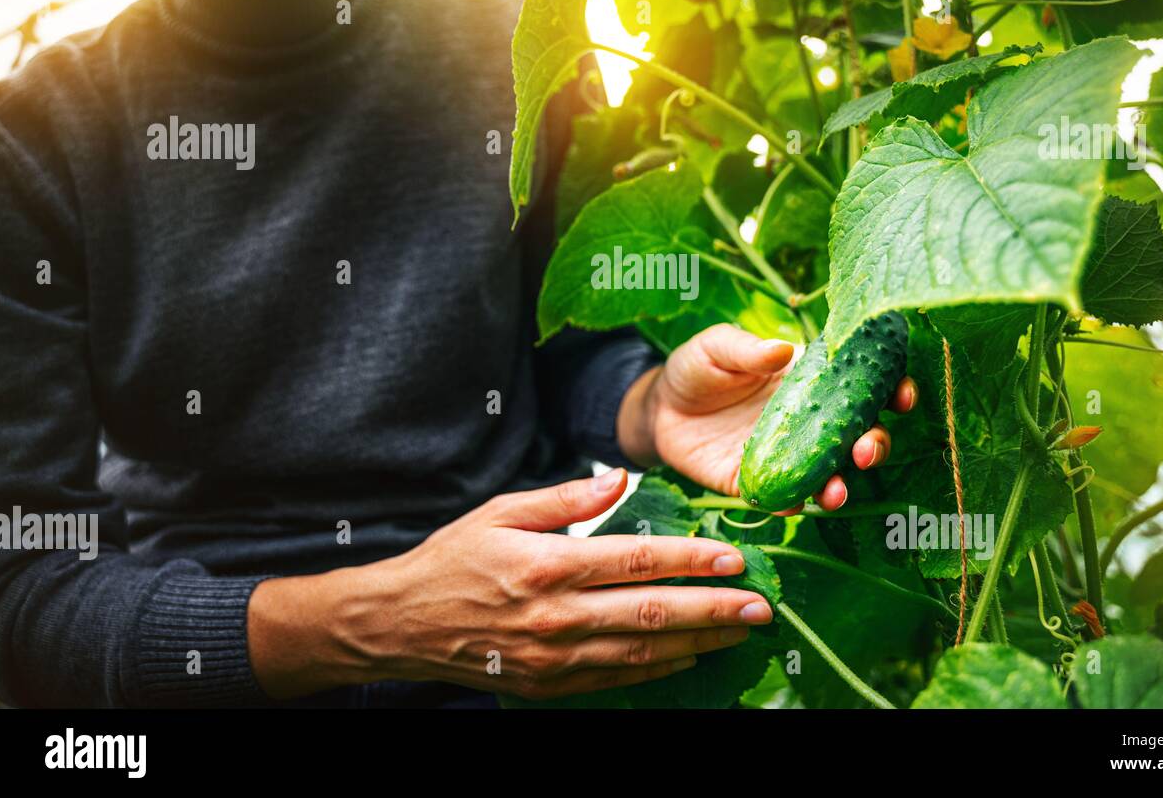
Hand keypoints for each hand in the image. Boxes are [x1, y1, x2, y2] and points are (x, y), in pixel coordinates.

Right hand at [247, 470, 772, 700]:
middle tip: (761, 605)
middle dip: (714, 609)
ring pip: (643, 652)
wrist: (401, 625)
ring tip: (741, 631)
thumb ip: (562, 497)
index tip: (734, 558)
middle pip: (653, 612)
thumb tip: (619, 478)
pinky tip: (691, 657)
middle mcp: (558, 616)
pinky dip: (660, 670)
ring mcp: (555, 657)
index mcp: (549, 565)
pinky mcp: (549, 684)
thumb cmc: (453, 560)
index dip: (691, 560)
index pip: (637, 561)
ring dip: (699, 641)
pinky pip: (617, 679)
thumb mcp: (500, 512)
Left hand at [618, 323, 917, 511]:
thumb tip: (783, 349)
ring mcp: (787, 458)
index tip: (902, 394)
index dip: (890, 390)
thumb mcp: (716, 348)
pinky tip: (799, 505)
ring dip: (841, 484)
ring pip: (828, 475)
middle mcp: (810, 424)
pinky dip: (795, 504)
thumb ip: (746, 348)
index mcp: (811, 383)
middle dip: (874, 445)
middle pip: (857, 438)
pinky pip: (784, 500)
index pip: (862, 387)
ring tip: (838, 489)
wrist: (658, 409)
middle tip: (868, 448)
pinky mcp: (757, 485)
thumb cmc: (695, 368)